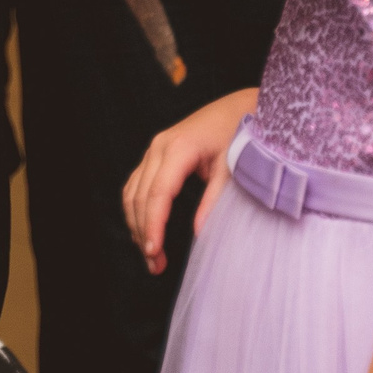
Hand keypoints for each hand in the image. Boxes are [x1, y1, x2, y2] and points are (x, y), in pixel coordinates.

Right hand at [123, 87, 257, 273]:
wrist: (239, 107)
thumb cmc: (239, 133)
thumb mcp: (231, 167)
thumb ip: (214, 200)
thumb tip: (199, 234)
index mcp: (178, 148)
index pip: (157, 194)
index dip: (153, 225)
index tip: (154, 252)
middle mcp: (159, 147)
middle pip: (140, 196)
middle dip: (143, 233)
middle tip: (155, 265)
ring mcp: (155, 149)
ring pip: (133, 192)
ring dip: (137, 224)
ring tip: (151, 255)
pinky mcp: (156, 154)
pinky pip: (137, 184)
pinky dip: (137, 209)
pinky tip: (144, 229)